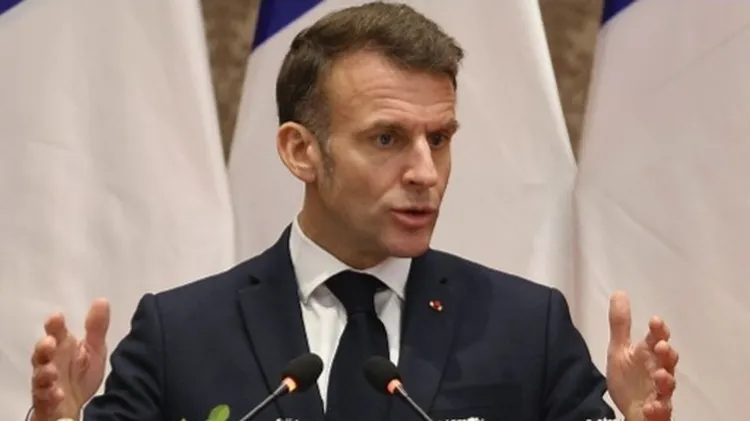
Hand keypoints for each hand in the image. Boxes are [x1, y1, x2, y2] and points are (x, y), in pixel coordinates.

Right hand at [30, 299, 109, 420]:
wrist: (75, 405)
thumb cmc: (81, 373)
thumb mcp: (94, 350)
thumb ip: (96, 328)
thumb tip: (102, 301)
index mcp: (62, 348)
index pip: (55, 333)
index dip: (54, 325)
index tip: (57, 317)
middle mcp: (50, 363)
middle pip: (41, 353)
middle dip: (43, 347)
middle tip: (50, 343)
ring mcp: (46, 382)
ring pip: (39, 376)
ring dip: (44, 373)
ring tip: (52, 371)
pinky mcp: (46, 401)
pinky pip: (44, 399)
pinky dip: (50, 396)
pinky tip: (58, 394)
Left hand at [606, 291, 678, 420]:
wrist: (630, 409)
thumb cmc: (628, 378)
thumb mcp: (619, 350)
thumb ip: (620, 324)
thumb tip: (619, 292)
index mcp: (648, 355)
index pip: (657, 339)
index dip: (658, 330)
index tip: (655, 320)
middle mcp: (658, 371)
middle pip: (668, 361)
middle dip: (666, 353)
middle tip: (660, 346)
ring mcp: (660, 392)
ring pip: (668, 386)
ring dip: (666, 379)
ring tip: (659, 374)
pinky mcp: (658, 412)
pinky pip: (660, 412)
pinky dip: (656, 408)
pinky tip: (650, 406)